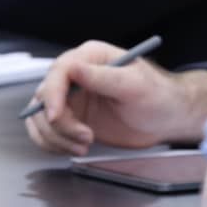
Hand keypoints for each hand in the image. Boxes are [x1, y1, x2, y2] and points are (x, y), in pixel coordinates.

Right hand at [22, 40, 206, 155]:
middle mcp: (76, 75)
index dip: (52, 94)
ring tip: (84, 145)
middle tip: (85, 138)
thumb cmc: (157, 96)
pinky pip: (45, 132)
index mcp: (91, 57)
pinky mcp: (70, 118)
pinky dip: (54, 144)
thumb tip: (73, 68)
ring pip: (39, 117)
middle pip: (44, 97)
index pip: (59, 71)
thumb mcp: (134, 85)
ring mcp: (71, 98)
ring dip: (56, 137)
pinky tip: (76, 148)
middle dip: (59, 123)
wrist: (166, 119)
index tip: (55, 116)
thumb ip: (103, 77)